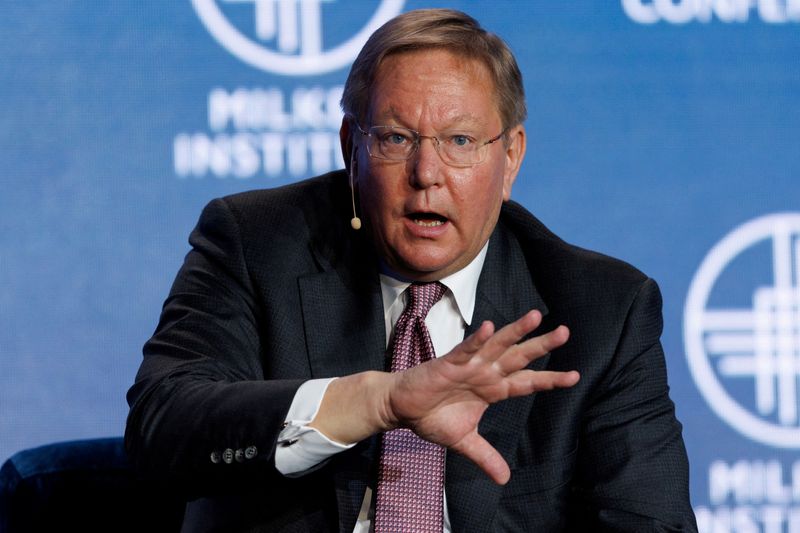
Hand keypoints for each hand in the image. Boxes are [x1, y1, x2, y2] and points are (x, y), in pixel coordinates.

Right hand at [310, 310, 578, 483]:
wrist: (402, 409)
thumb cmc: (432, 418)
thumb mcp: (464, 441)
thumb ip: (485, 456)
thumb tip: (504, 479)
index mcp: (492, 389)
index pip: (526, 382)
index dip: (549, 379)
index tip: (574, 376)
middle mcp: (485, 372)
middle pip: (518, 356)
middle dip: (541, 345)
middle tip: (565, 332)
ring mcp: (468, 365)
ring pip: (497, 345)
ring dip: (515, 331)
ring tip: (535, 317)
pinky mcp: (448, 363)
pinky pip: (465, 349)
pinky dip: (476, 339)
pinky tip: (489, 327)